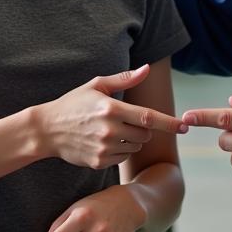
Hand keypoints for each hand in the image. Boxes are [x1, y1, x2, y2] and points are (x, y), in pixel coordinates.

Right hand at [35, 64, 187, 168]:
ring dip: (131, 140)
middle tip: (125, 120)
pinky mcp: (99, 163)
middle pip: (145, 134)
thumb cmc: (74, 104)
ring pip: (135, 147)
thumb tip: (146, 68)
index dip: (169, 123)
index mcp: (111, 108)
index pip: (149, 117)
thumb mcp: (96, 85)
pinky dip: (119, 152)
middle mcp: (110, 130)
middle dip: (143, 128)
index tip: (185, 126)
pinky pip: (122, 159)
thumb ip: (124, 78)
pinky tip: (103, 142)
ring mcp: (104, 148)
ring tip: (111, 130)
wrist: (47, 130)